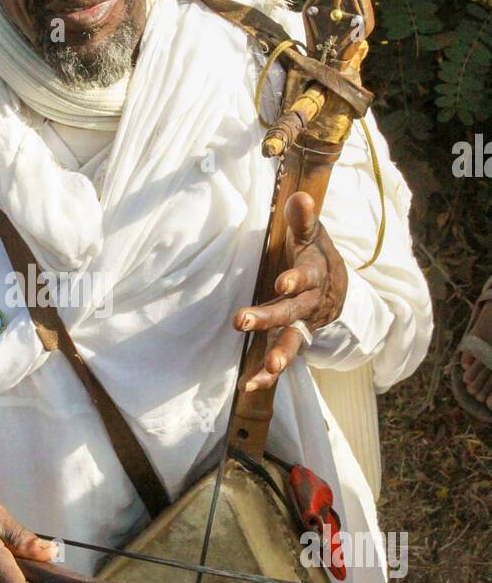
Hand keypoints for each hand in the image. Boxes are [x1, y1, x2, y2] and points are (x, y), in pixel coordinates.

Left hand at [233, 191, 347, 392]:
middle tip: (243, 320)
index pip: (308, 277)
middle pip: (293, 312)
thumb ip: (304, 221)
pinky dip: (268, 375)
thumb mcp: (314, 236)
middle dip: (270, 318)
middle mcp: (311, 304)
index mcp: (316, 276)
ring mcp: (303, 325)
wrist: (339, 288)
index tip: (282, 283)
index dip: (297, 280)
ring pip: (293, 340)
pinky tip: (250, 385)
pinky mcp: (293, 339)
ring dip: (280, 354)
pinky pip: (282, 357)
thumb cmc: (317, 255)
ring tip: (268, 369)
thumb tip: (300, 198)